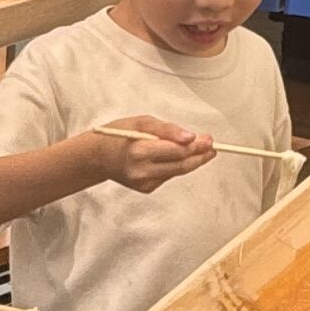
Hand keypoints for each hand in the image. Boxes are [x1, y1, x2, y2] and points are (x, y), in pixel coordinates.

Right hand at [91, 118, 214, 196]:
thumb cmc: (119, 134)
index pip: (176, 151)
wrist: (98, 156)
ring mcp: (144, 182)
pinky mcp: (146, 189)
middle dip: (199, 155)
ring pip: (177, 172)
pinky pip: (168, 176)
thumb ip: (168, 130)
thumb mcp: (142, 122)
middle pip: (180, 164)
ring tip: (203, 151)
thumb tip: (191, 137)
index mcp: (139, 150)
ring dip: (192, 161)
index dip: (196, 146)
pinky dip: (176, 166)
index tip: (208, 139)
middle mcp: (141, 170)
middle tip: (211, 146)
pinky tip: (176, 158)